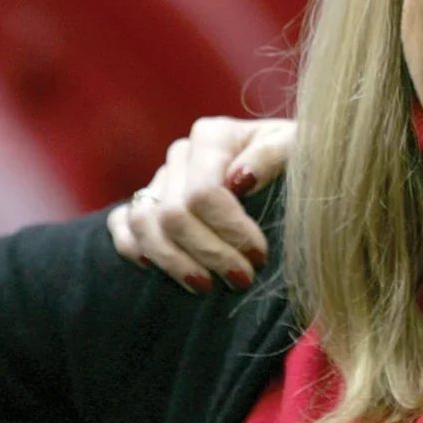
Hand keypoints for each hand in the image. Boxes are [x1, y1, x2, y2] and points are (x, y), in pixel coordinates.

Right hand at [106, 116, 294, 292]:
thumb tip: (239, 180)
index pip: (204, 193)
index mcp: (213, 136)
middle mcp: (182, 154)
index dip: (229, 230)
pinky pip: (122, 223)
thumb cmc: (298, 158)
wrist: (288, 169)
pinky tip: (156, 269)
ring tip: (206, 286)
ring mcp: (161, 178)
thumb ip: (274, 154)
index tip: (259, 256)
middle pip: (174, 214)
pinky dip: (134, 247)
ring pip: (144, 224)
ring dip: (174, 262)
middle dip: (209, 253)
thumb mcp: (299, 148)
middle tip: (242, 278)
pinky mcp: (148, 200)